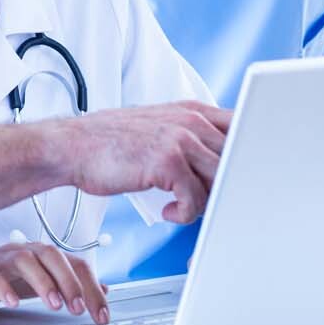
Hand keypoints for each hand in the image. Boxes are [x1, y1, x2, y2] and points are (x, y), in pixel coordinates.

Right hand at [0, 241, 110, 324]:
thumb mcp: (38, 283)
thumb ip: (67, 283)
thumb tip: (103, 289)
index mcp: (40, 255)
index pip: (73, 263)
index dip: (91, 287)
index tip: (101, 314)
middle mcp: (23, 251)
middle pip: (52, 255)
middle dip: (69, 281)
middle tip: (79, 308)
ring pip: (25, 260)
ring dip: (43, 282)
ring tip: (54, 306)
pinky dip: (3, 287)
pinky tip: (12, 303)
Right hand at [58, 101, 231, 223]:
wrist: (73, 146)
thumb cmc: (113, 143)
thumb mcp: (160, 128)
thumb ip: (192, 138)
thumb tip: (223, 167)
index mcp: (193, 110)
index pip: (243, 128)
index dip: (250, 155)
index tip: (243, 178)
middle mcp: (191, 121)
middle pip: (236, 159)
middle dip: (226, 188)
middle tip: (207, 203)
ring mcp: (180, 139)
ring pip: (219, 182)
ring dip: (204, 203)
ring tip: (182, 205)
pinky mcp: (167, 162)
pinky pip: (196, 199)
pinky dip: (184, 213)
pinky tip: (168, 210)